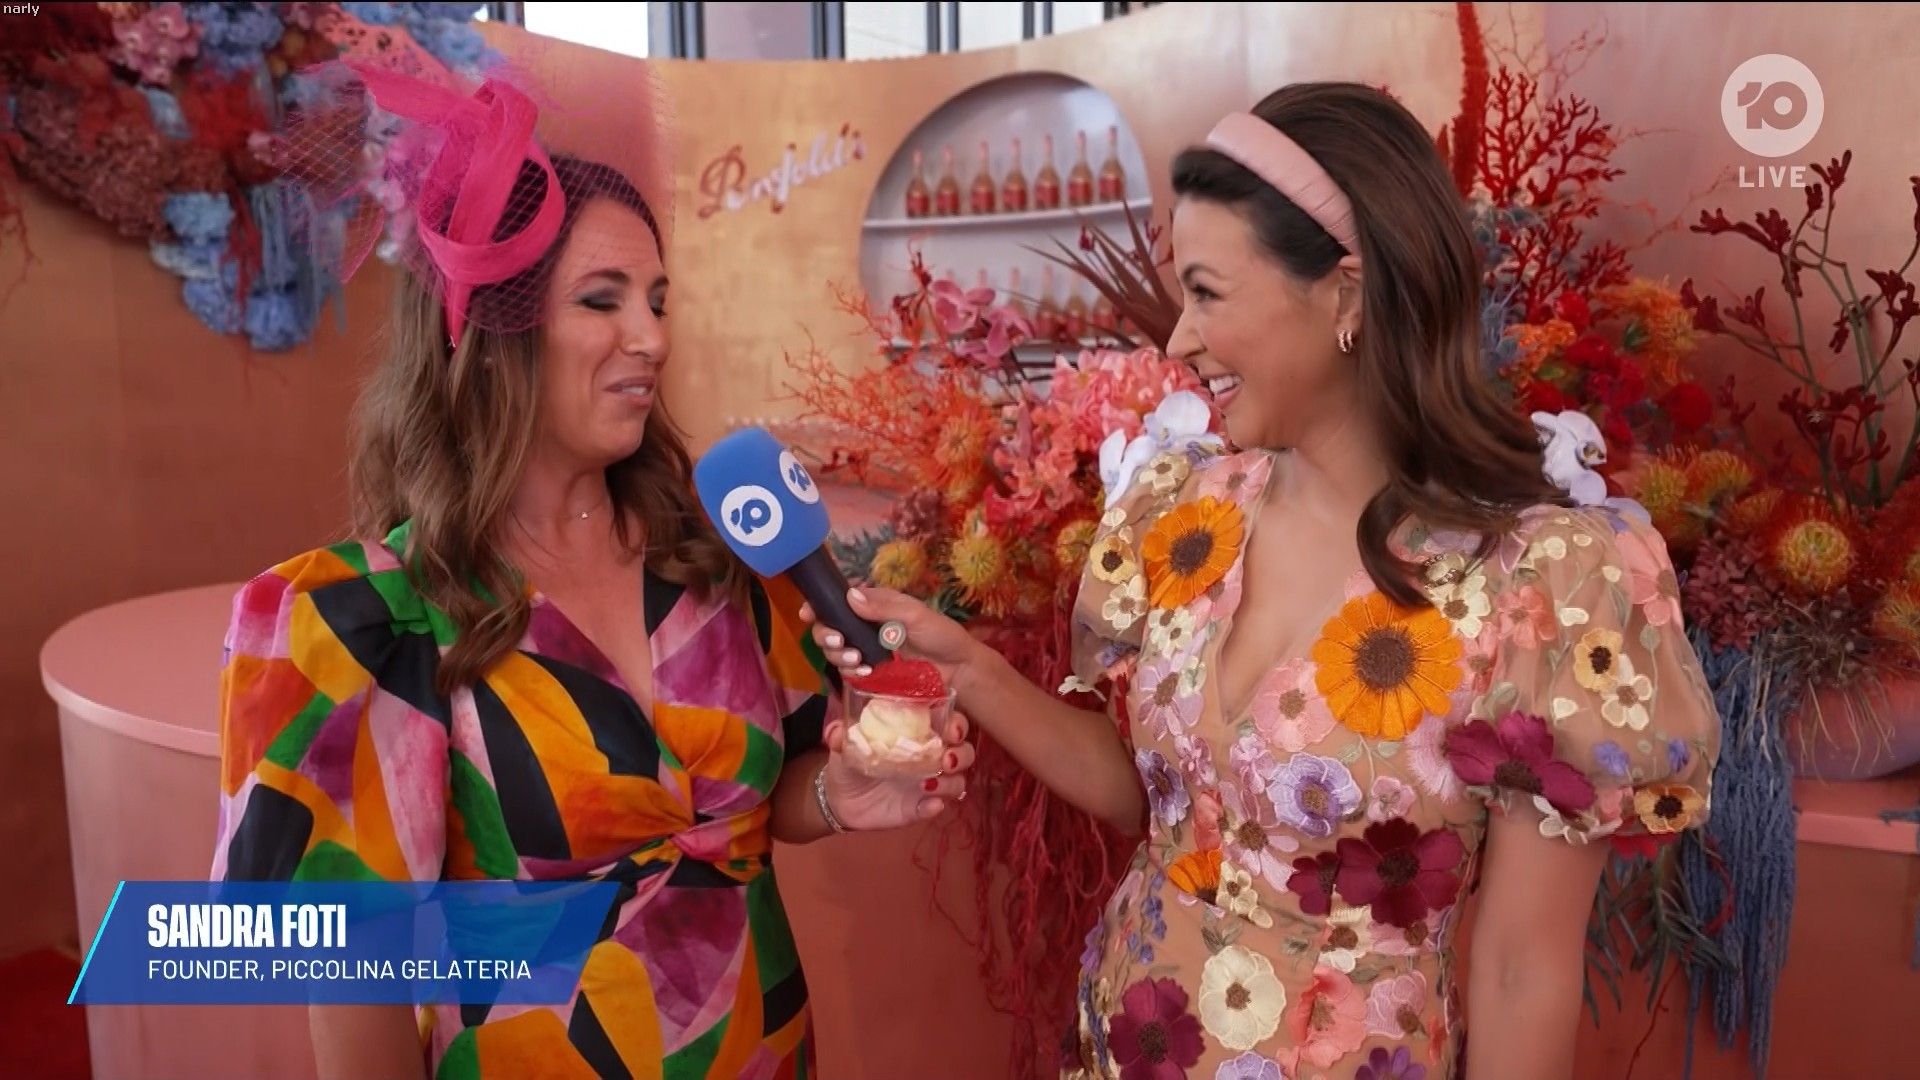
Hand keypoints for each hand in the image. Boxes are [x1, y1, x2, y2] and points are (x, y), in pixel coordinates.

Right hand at [798, 587, 989, 695]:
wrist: (958, 670)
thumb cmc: (940, 634)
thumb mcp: (915, 615)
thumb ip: (884, 608)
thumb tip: (850, 596)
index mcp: (874, 605)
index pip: (838, 601)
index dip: (819, 606)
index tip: (808, 614)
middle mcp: (864, 626)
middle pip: (829, 628)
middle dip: (826, 635)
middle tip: (840, 642)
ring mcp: (866, 650)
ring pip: (835, 652)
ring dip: (838, 655)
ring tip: (858, 659)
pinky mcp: (870, 672)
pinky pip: (849, 672)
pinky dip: (851, 671)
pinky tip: (865, 671)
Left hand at [819, 710, 974, 830]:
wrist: (839, 799)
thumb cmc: (851, 762)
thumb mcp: (845, 746)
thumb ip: (841, 737)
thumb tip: (836, 732)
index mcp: (917, 734)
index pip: (948, 722)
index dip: (956, 723)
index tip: (950, 728)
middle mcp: (930, 757)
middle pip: (964, 751)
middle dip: (962, 753)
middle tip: (947, 758)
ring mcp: (928, 784)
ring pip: (957, 781)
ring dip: (951, 781)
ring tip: (928, 783)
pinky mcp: (920, 808)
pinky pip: (937, 807)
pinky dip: (936, 806)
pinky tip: (928, 805)